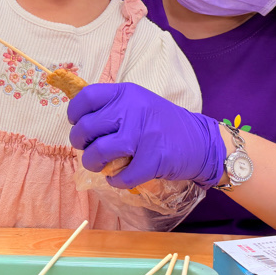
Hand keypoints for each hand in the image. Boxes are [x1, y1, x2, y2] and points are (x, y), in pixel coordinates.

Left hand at [68, 83, 225, 188]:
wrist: (200, 141)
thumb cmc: (162, 123)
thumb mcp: (138, 103)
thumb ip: (113, 107)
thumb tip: (80, 121)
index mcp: (126, 93)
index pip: (86, 98)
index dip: (75, 113)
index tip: (78, 124)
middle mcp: (132, 109)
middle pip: (86, 127)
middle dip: (80, 143)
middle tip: (88, 149)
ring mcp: (143, 134)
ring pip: (99, 152)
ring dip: (92, 164)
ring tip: (99, 166)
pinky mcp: (153, 159)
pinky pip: (121, 176)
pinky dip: (115, 181)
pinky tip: (119, 178)